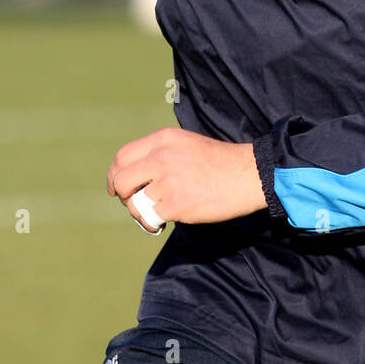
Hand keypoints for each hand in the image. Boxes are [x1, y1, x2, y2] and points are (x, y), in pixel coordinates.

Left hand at [107, 126, 265, 229]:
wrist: (249, 175)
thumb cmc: (220, 163)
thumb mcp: (186, 145)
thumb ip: (160, 154)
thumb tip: (135, 176)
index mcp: (163, 140)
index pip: (122, 156)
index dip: (115, 175)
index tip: (117, 188)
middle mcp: (162, 157)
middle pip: (122, 180)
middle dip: (123, 196)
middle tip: (134, 203)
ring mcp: (168, 181)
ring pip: (135, 203)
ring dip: (141, 213)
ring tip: (157, 214)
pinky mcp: (177, 204)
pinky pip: (151, 218)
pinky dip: (154, 223)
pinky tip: (164, 222)